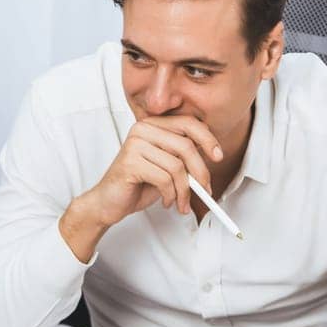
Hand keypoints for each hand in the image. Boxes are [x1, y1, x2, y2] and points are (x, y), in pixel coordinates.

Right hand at [59, 116, 224, 261]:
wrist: (108, 202)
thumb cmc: (138, 185)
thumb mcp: (166, 167)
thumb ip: (184, 157)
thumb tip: (212, 159)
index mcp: (153, 125)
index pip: (188, 123)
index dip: (208, 139)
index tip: (218, 156)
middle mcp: (143, 129)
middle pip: (186, 146)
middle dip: (200, 172)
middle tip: (205, 191)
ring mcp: (135, 144)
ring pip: (176, 166)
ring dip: (184, 190)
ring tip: (181, 203)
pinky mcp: (130, 162)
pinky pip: (164, 179)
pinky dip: (170, 195)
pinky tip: (166, 202)